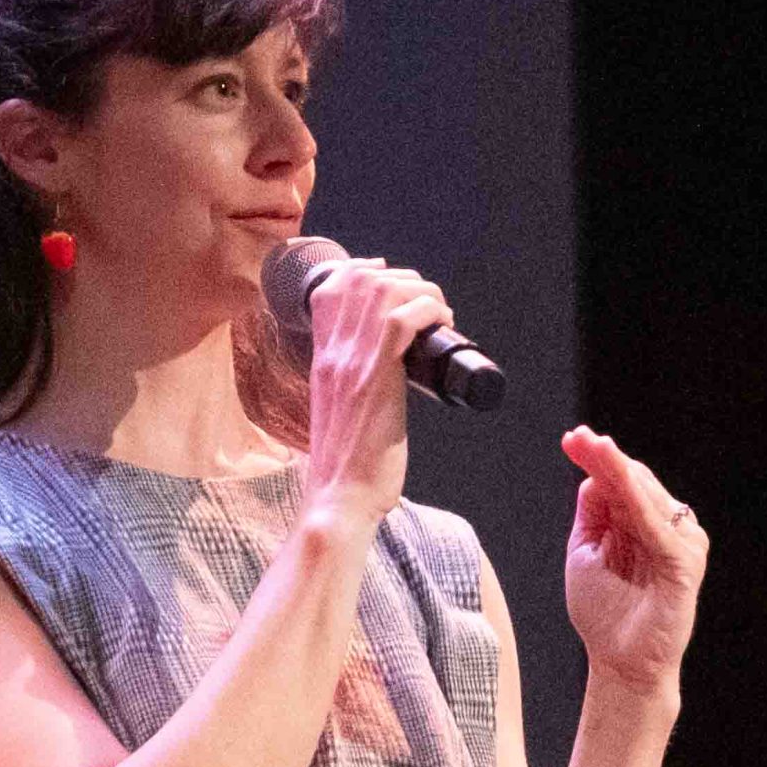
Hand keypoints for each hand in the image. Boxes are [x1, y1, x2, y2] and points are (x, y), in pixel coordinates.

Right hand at [300, 259, 455, 527]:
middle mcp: (333, 351)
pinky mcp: (376, 377)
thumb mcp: (341, 408)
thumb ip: (353, 382)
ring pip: (383, 290)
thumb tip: (383, 373)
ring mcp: (352, 361)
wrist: (341, 495)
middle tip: (428, 304)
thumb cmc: (349, 461)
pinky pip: (401, 319)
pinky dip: (428, 310)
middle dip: (404, 278)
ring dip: (421, 291)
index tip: (395, 283)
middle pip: (360, 278)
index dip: (366, 271)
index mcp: (323, 356)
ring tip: (439, 313)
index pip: (331, 287)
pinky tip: (443, 324)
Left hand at [560, 426, 706, 699]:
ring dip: (620, 470)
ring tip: (596, 448)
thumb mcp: (586, 552)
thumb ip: (593, 514)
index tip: (572, 438)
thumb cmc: (606, 615)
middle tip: (578, 438)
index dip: (597, 458)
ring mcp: (679, 543)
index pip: (621, 482)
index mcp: (640, 525)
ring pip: (646, 496)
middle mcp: (664, 528)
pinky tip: (620, 480)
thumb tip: (593, 475)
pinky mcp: (684, 563)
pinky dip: (639, 502)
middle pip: (634, 481)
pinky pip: (658, 526)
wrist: (620, 664)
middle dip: (605, 457)